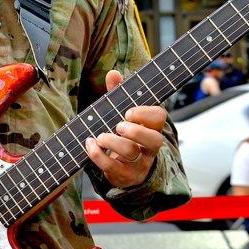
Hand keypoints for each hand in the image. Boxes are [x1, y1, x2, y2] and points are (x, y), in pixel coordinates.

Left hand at [84, 70, 164, 188]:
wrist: (126, 169)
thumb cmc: (125, 135)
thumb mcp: (121, 113)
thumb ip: (118, 94)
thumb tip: (113, 73)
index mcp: (152, 127)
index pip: (159, 117)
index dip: (145, 114)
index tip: (127, 112)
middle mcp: (149, 147)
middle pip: (154, 140)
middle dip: (136, 131)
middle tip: (119, 125)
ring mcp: (138, 163)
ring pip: (132, 153)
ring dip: (113, 143)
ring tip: (100, 136)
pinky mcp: (124, 175)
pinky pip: (113, 168)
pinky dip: (98, 156)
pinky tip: (89, 144)